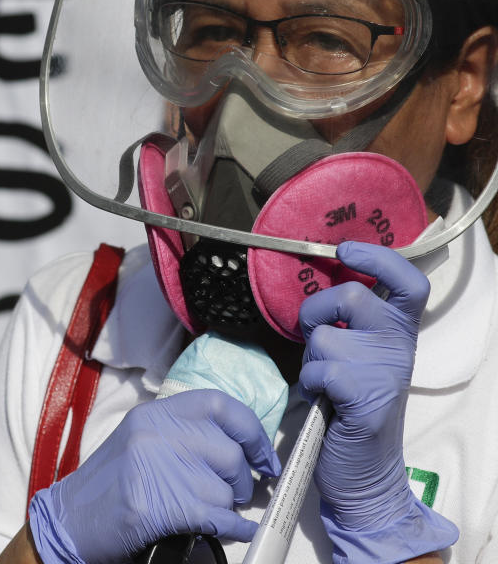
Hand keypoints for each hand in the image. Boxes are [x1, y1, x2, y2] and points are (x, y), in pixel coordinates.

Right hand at [27, 389, 280, 563]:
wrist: (67, 521)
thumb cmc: (106, 488)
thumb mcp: (140, 442)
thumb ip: (182, 436)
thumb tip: (239, 448)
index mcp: (154, 414)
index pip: (219, 405)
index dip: (251, 430)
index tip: (263, 454)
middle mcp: (157, 433)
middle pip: (228, 452)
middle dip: (240, 481)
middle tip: (236, 495)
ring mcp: (158, 468)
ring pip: (224, 490)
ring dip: (227, 508)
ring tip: (210, 513)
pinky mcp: (161, 506)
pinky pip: (219, 518)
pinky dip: (234, 529)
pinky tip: (234, 532)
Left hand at [299, 241, 456, 562]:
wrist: (362, 471)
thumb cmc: (347, 406)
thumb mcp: (353, 356)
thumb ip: (345, 324)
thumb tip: (318, 288)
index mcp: (397, 332)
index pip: (408, 281)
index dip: (379, 258)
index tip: (346, 248)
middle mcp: (397, 346)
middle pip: (349, 296)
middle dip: (315, 313)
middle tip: (315, 340)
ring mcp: (385, 373)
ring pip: (324, 338)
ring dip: (310, 358)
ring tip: (324, 383)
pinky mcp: (365, 400)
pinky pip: (319, 370)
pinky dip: (310, 383)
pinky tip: (323, 400)